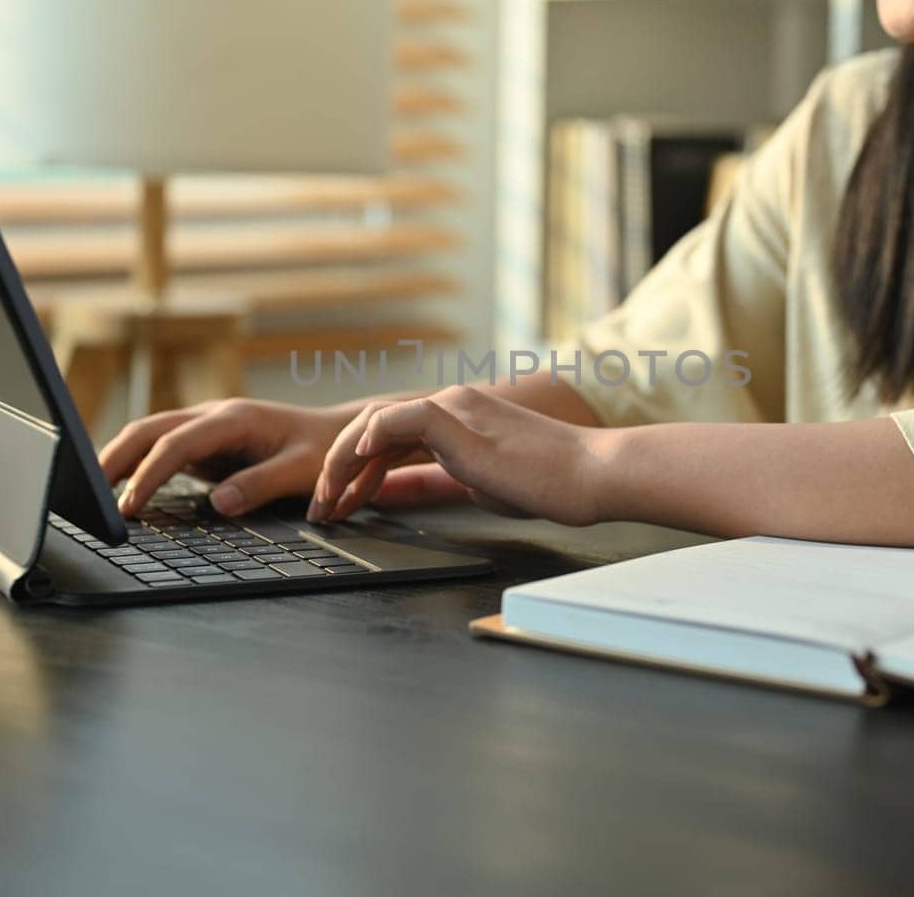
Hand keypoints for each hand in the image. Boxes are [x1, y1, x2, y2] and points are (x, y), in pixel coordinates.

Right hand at [98, 398, 351, 516]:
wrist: (340, 433)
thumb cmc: (324, 451)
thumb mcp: (301, 470)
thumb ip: (261, 485)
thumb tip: (219, 503)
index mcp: (234, 418)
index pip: (176, 444)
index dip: (149, 475)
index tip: (129, 506)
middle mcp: (213, 416)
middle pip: (148, 430)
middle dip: (113, 459)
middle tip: (86, 495)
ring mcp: (206, 427)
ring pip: (148, 435)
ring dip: (118, 460)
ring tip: (90, 493)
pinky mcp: (205, 442)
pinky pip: (161, 449)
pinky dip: (136, 465)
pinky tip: (119, 487)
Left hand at [309, 385, 617, 526]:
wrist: (592, 474)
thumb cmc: (548, 482)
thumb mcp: (475, 484)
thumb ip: (429, 481)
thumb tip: (387, 492)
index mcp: (457, 417)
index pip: (387, 438)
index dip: (356, 472)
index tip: (339, 504)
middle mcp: (451, 404)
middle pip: (372, 429)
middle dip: (338, 471)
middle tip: (321, 509)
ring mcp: (455, 408)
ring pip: (376, 423)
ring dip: (343, 462)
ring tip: (328, 500)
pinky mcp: (460, 422)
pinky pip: (399, 420)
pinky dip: (370, 438)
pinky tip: (356, 467)